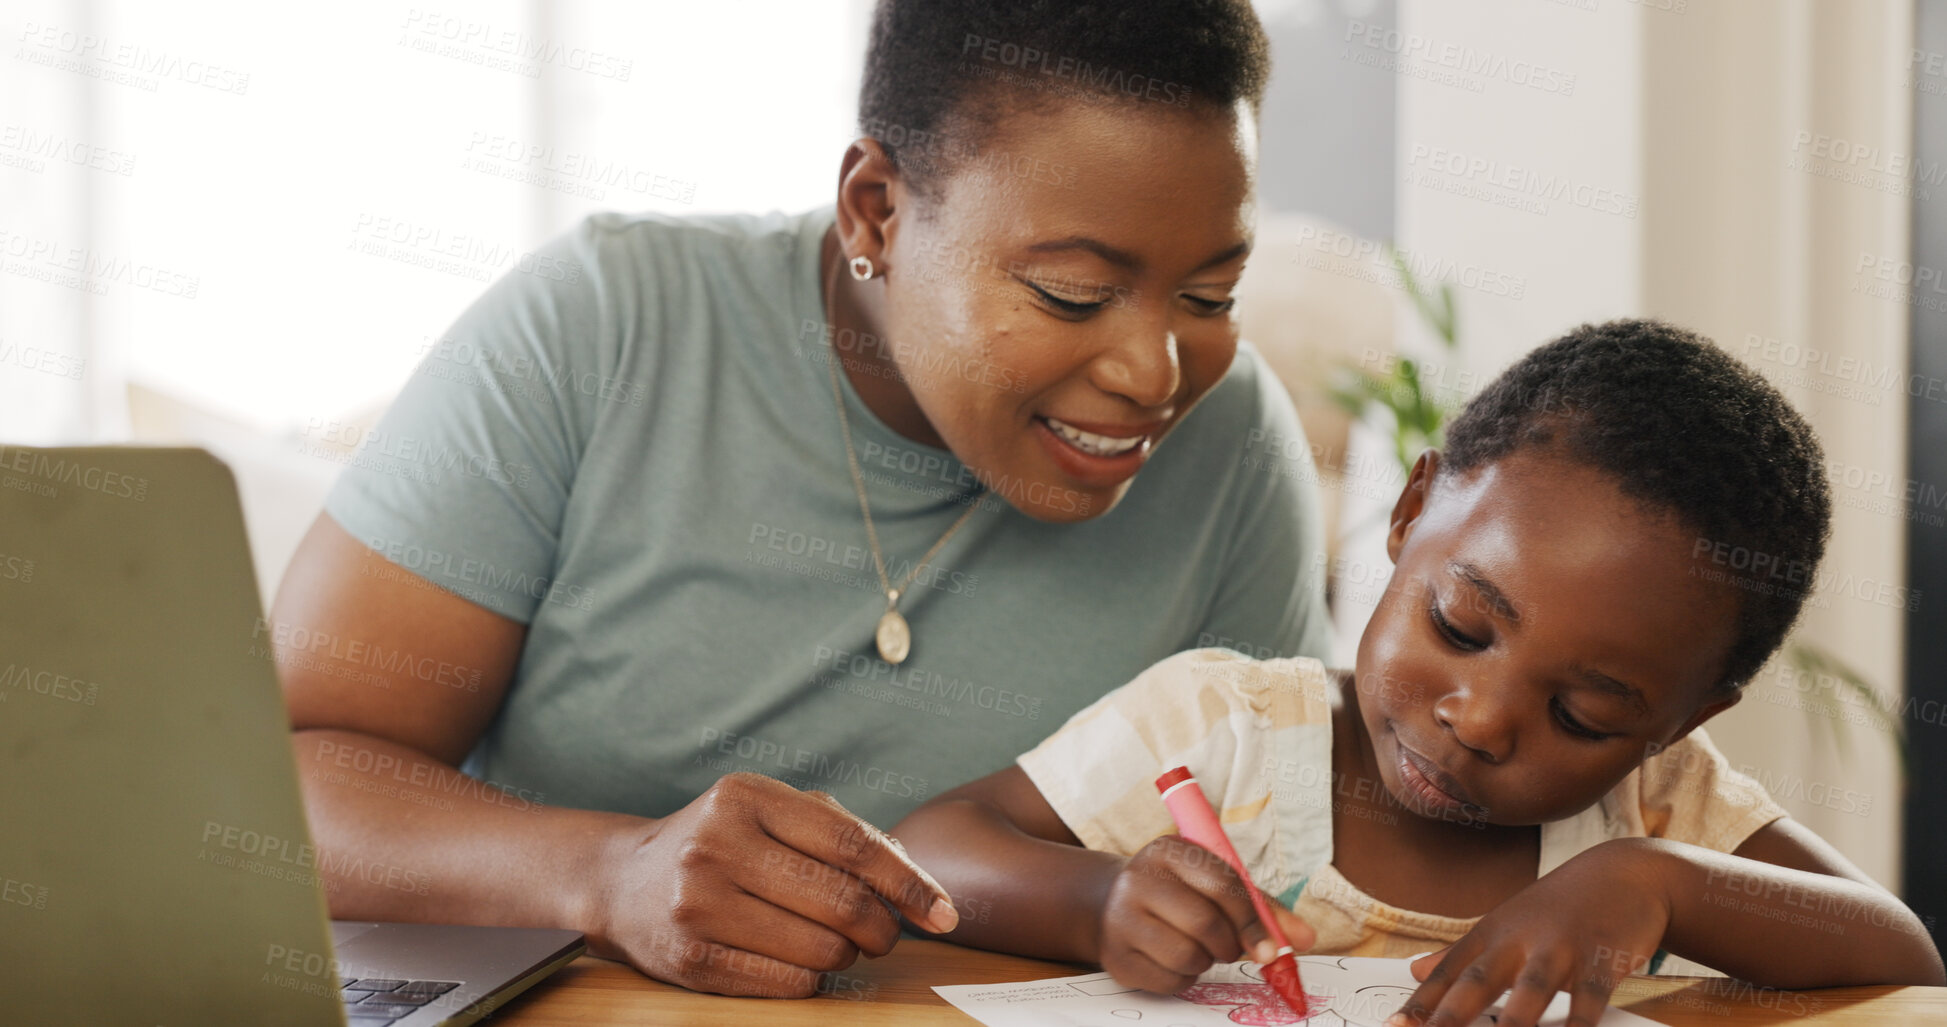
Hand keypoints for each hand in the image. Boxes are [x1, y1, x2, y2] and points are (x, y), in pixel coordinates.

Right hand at [595, 773, 958, 996]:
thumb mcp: (769, 811)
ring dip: (846, 955)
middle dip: (883, 928)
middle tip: (886, 935)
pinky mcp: (689, 959)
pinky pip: (786, 983)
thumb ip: (839, 830)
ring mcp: (699, 904)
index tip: (945, 912)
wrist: (623, 881)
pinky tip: (800, 960)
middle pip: (842, 902)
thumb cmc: (720, 842)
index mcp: (746, 796)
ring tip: (834, 943)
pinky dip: (811, 979)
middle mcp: (717, 845)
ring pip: (820, 950)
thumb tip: (913, 878)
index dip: (908, 881)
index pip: (851, 843)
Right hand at [1098, 835, 1315, 993]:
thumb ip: (1261, 909)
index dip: (1253, 921)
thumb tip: (1304, 938)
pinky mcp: (1114, 955)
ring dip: (1206, 961)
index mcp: (1169, 850)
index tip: (1271, 950)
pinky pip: (1168, 980)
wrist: (1112, 902)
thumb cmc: (1179, 892)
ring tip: (1198, 947)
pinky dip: (1184, 978)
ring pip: (1187, 956)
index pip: (1223, 884)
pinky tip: (1174, 960)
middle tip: (1231, 948)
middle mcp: (1138, 878)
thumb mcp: (1215, 883)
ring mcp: (1120, 917)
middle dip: (1230, 945)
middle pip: (1205, 923)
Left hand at [1389, 840, 1672, 1026]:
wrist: (1625, 874)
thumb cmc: (1558, 907)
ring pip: (1531, 990)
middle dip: (1450, 1016)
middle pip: (1479, 981)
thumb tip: (1414, 970)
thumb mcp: (1504, 923)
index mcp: (1492, 934)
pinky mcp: (1602, 960)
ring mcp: (1561, 949)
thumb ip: (1460, 954)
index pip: (1448, 974)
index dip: (1420, 1004)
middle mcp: (1520, 940)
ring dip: (1513, 1024)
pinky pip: (1589, 1000)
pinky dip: (1578, 1025)